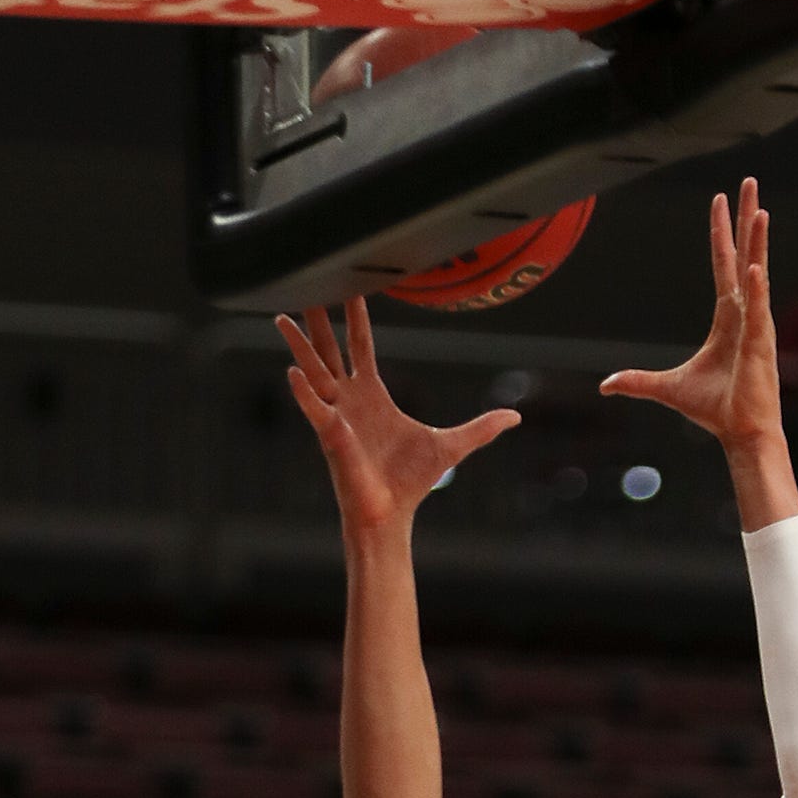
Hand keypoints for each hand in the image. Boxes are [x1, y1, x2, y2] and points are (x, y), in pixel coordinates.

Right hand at [278, 300, 518, 532]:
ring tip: (282, 317)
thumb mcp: (452, 447)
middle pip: (329, 348)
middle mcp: (349, 399)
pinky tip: (293, 372)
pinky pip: (314, 408)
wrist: (391, 514)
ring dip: (299, 345)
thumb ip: (481, 428)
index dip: (357, 316)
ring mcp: (336, 415)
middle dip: (319, 319)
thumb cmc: (411, 484)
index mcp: (372, 394)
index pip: (360, 345)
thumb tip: (515, 417)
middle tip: (308, 283)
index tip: (352, 286)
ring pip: (314, 370)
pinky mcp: (330, 436)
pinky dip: (303, 392)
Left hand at [601, 179, 789, 473]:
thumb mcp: (668, 388)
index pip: (724, 264)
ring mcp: (756, 326)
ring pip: (757, 273)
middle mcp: (746, 313)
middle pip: (745, 255)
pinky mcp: (760, 345)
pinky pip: (759, 310)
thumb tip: (606, 384)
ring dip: (758, 242)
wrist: (740, 434)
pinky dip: (757, 288)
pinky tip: (755, 265)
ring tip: (760, 210)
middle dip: (745, 218)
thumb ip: (637, 381)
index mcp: (729, 316)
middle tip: (747, 182)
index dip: (721, 233)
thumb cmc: (715, 410)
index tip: (719, 201)